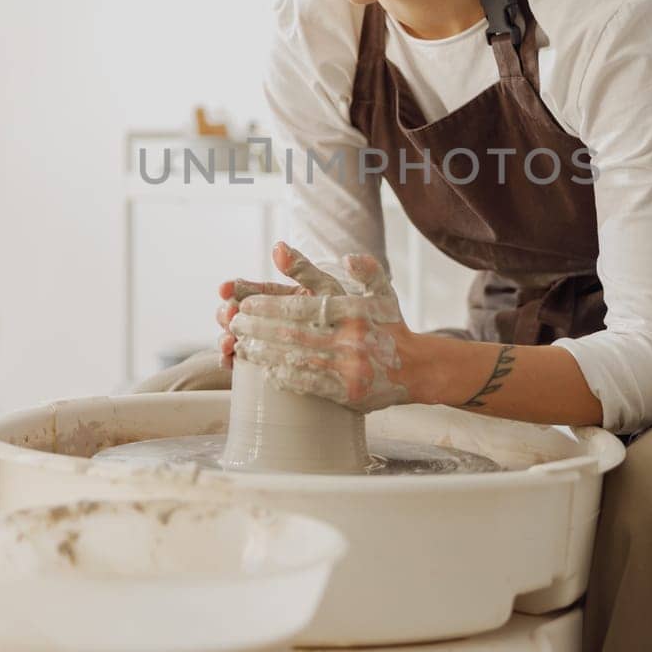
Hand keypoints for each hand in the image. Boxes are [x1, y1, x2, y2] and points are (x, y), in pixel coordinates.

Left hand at [229, 253, 411, 412]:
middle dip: (257, 328)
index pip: (302, 306)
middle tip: (233, 323)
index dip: (268, 306)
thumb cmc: (390, 325)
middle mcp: (351, 340)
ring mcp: (349, 369)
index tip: (246, 304)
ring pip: (295, 360)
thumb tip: (345, 257)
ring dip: (263, 353)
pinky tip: (265, 369)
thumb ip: (365, 269)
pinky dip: (284, 377)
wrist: (418, 368)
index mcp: (354, 311)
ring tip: (240, 346)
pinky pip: (308, 385)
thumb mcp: (381, 291)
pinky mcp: (347, 394)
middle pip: (292, 333)